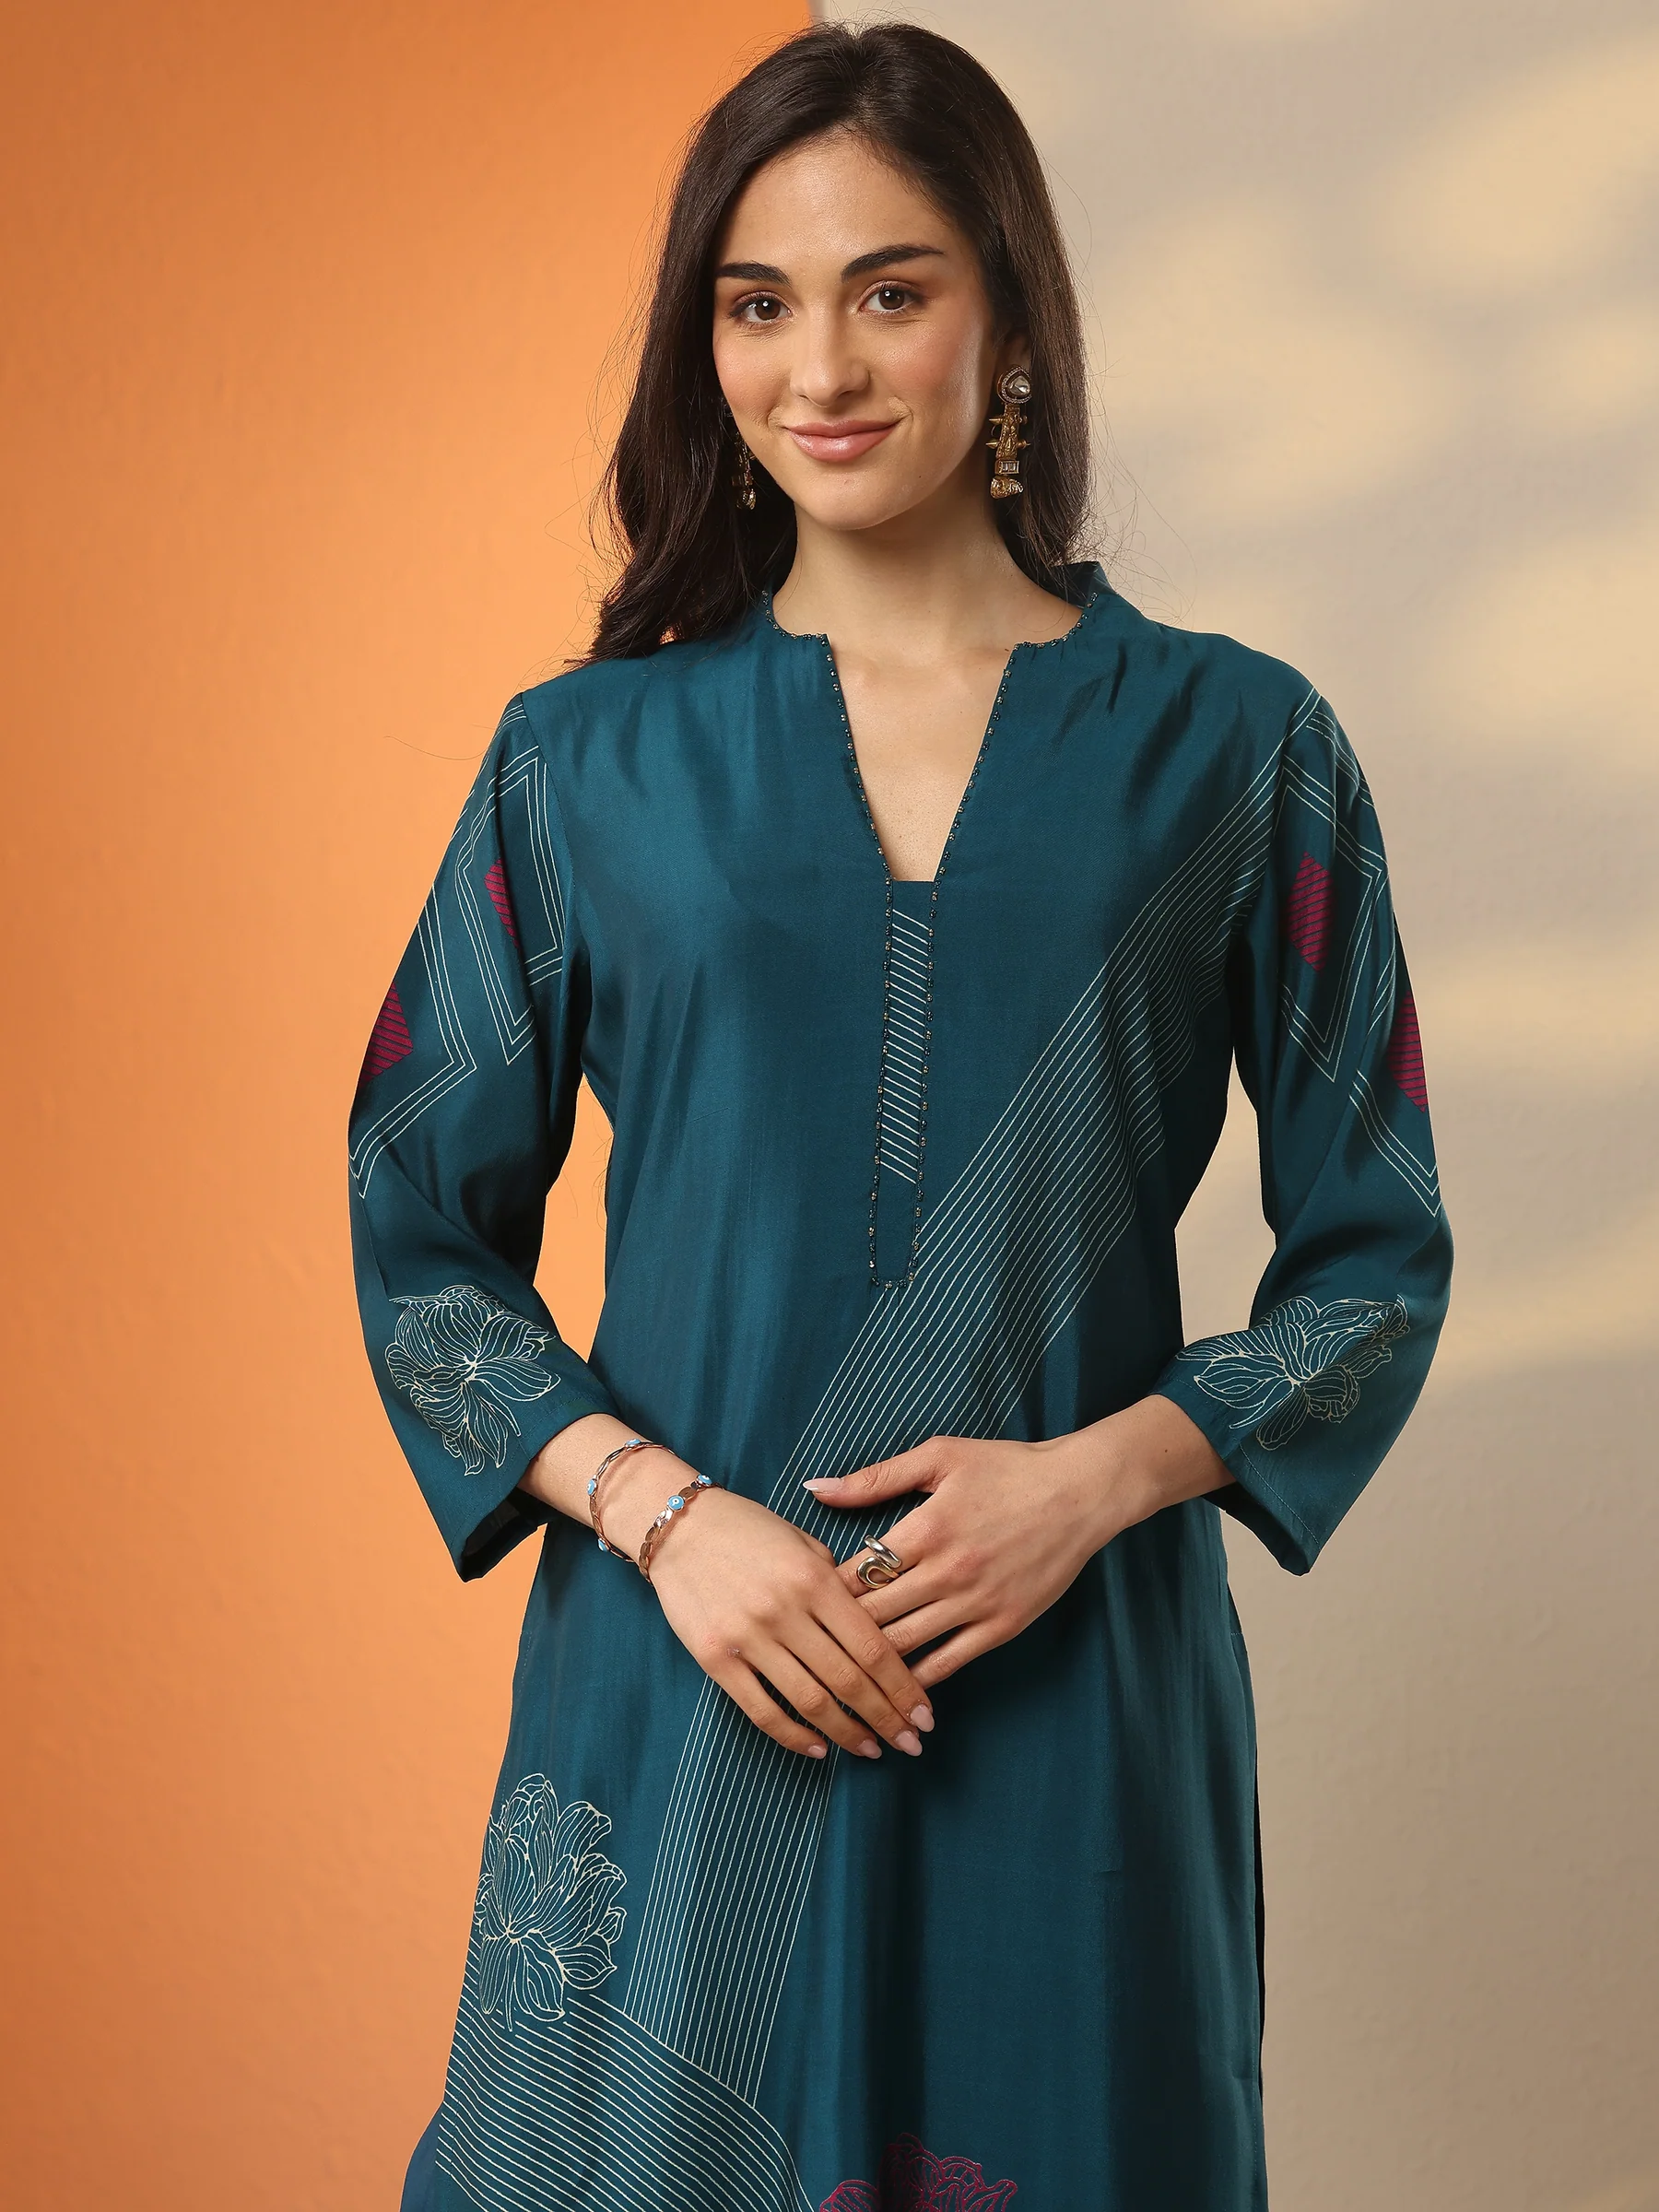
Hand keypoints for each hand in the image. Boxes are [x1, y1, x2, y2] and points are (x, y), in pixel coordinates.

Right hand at [603, 1445, 936, 1764]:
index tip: (925, 1715)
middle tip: (910, 1744)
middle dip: (886, 1719)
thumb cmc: (750, 1530)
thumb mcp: (806, 1543)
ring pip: (809, 1701)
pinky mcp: (715, 1658)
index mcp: (815, 1579)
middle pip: (849, 1681)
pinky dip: (792, 1735)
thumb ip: (839, 1586)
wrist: (679, 1526)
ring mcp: (748, 1637)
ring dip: (846, 1733)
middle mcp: (785, 1610)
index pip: (873, 1647)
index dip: (904, 1688)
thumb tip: (873, 1631)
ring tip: (870, 1750)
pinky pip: (761, 1709)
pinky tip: (817, 1748)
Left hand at [804, 1397, 1230, 1689]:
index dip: (822, 1595)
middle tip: (806, 1652)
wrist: (1080, 1491)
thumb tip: (815, 1489)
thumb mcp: (939, 1457)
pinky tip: (893, 1692)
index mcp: (926, 1529)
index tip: (799, 1606)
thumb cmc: (1008, 1468)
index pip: (856, 1574)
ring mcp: (976, 1604)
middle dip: (836, 1638)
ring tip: (836, 1682)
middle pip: (873, 1618)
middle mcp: (947, 1572)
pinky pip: (949, 1664)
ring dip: (869, 1669)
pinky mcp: (1003, 1626)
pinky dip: (917, 1682)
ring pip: (905, 1647)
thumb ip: (874, 1478)